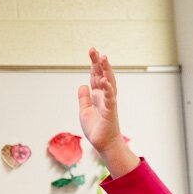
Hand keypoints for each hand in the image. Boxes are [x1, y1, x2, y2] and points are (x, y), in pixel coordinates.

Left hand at [77, 48, 138, 174]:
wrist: (104, 144)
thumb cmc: (96, 128)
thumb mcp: (85, 110)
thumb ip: (84, 97)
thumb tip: (83, 85)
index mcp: (98, 95)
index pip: (96, 76)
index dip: (94, 64)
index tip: (92, 51)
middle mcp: (105, 96)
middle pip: (102, 75)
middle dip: (99, 62)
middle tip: (94, 49)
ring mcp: (109, 103)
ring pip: (108, 83)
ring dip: (106, 71)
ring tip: (103, 58)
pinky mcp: (110, 112)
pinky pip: (110, 99)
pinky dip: (108, 89)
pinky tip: (105, 81)